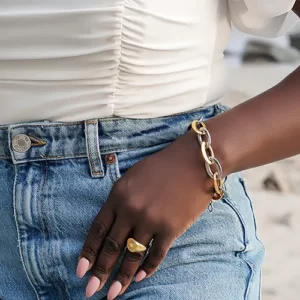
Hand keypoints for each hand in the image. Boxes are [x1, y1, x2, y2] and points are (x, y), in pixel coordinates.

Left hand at [76, 130, 214, 298]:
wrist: (193, 161)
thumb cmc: (163, 166)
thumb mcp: (132, 177)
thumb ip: (120, 199)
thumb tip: (113, 224)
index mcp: (118, 195)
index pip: (97, 229)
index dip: (88, 252)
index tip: (80, 271)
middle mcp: (131, 210)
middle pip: (112, 246)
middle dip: (100, 271)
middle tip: (90, 291)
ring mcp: (151, 220)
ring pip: (132, 255)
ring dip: (122, 277)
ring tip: (113, 293)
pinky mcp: (171, 228)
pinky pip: (156, 254)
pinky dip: (148, 268)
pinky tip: (140, 277)